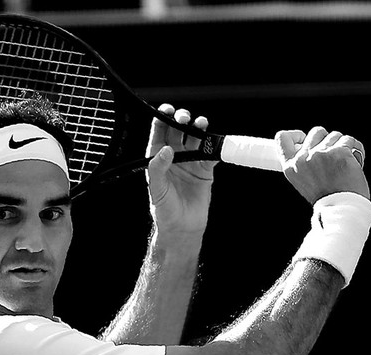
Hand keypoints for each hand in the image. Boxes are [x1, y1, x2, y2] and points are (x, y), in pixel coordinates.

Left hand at [146, 104, 216, 234]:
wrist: (183, 228)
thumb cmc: (165, 210)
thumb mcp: (157, 189)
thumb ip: (158, 168)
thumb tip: (166, 150)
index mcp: (157, 159)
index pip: (158, 133)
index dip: (162, 119)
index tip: (167, 110)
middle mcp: (174, 157)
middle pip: (178, 131)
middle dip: (181, 120)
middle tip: (184, 119)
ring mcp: (190, 162)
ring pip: (195, 138)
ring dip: (198, 128)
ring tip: (200, 124)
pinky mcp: (205, 170)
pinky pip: (210, 153)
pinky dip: (213, 145)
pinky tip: (213, 141)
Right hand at [276, 126, 369, 203]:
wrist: (341, 208)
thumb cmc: (326, 198)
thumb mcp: (303, 181)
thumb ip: (302, 163)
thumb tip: (311, 145)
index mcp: (290, 166)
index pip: (282, 138)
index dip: (295, 135)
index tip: (304, 138)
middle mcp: (303, 158)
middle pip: (315, 132)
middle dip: (326, 139)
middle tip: (331, 155)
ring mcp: (321, 153)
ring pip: (334, 135)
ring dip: (341, 145)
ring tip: (343, 161)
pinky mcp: (340, 152)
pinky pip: (349, 140)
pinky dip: (355, 148)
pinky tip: (354, 160)